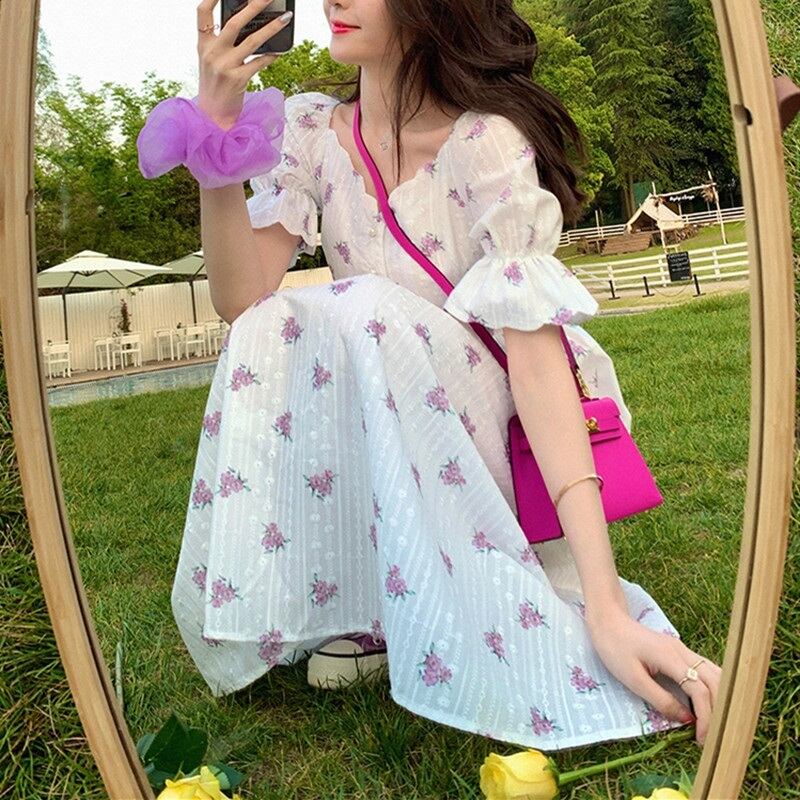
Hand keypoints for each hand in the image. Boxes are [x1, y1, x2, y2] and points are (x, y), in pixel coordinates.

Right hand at [196, 0, 289, 125]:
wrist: (212, 117)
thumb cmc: (215, 87)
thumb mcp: (212, 61)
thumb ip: (223, 43)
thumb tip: (249, 26)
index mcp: (203, 45)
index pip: (202, 13)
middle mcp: (212, 53)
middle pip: (233, 22)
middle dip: (253, 5)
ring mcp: (224, 66)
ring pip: (252, 41)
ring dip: (271, 28)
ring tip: (285, 17)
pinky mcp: (237, 80)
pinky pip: (259, 63)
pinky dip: (271, 55)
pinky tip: (281, 49)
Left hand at [585, 607, 721, 745]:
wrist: (608, 621)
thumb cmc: (615, 648)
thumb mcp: (632, 679)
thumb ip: (660, 699)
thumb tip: (686, 719)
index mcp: (671, 657)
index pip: (699, 690)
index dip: (705, 716)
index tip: (701, 739)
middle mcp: (683, 651)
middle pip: (715, 682)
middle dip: (717, 710)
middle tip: (711, 735)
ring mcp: (683, 649)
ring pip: (714, 674)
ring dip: (719, 698)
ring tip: (712, 722)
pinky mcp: (680, 651)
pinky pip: (705, 670)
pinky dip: (712, 688)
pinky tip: (708, 702)